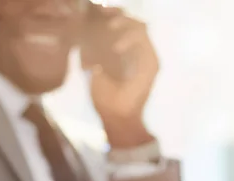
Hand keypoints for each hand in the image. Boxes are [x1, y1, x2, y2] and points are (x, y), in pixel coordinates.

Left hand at [87, 7, 158, 148]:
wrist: (115, 116)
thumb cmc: (104, 97)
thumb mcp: (90, 68)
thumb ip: (89, 50)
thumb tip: (81, 31)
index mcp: (124, 53)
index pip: (122, 26)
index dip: (112, 15)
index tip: (99, 10)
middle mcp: (137, 52)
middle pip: (133, 22)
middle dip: (119, 13)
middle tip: (105, 11)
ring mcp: (146, 56)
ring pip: (140, 26)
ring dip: (125, 22)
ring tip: (111, 25)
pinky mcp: (152, 63)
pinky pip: (144, 40)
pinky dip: (130, 38)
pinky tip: (117, 47)